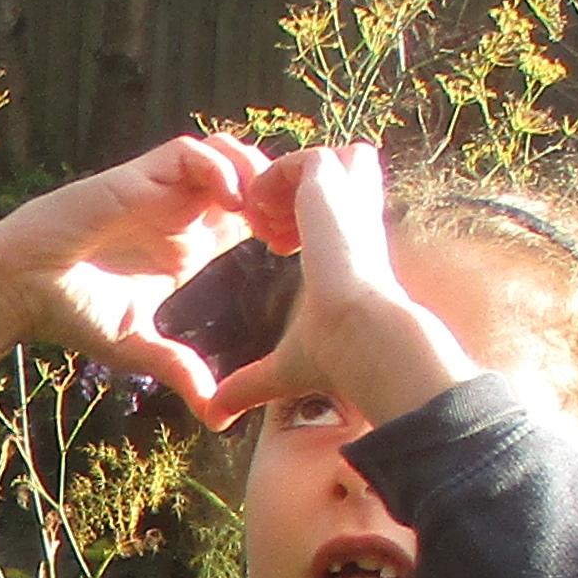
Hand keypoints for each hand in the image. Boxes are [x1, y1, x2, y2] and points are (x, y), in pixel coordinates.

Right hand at [0, 132, 284, 397]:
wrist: (20, 287)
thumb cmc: (70, 311)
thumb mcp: (136, 346)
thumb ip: (179, 369)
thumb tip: (217, 416)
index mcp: (186, 246)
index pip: (249, 217)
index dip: (278, 224)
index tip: (295, 250)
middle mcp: (178, 213)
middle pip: (248, 176)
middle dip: (276, 190)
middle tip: (289, 223)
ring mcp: (159, 192)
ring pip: (224, 153)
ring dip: (250, 171)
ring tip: (261, 209)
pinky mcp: (136, 178)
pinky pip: (189, 152)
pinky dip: (216, 166)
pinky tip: (229, 199)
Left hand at [235, 142, 481, 433]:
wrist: (361, 340)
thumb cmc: (337, 357)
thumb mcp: (285, 365)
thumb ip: (251, 383)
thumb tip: (216, 417)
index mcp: (345, 250)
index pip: (324, 214)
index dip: (294, 222)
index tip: (276, 250)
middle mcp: (352, 220)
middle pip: (328, 178)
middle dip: (288, 194)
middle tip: (263, 229)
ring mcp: (348, 200)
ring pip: (318, 161)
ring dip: (282, 181)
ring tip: (261, 220)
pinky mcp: (335, 187)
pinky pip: (303, 160)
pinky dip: (276, 178)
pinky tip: (262, 218)